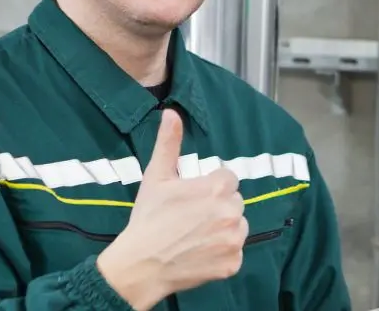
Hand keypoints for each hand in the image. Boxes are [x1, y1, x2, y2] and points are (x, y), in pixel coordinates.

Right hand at [97, 109, 248, 309]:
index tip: (193, 198)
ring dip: (223, 230)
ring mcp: (234, 240)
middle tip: (191, 219)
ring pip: (238, 227)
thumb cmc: (148, 218)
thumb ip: (169, 144)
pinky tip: (201, 254)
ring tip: (196, 236)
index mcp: (217, 188)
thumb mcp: (156, 177)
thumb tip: (171, 113)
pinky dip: (222, 254)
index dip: (210, 187)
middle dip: (218, 207)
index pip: (228, 179)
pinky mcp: (233, 264)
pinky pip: (235, 253)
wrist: (140, 266)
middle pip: (234, 203)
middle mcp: (232, 212)